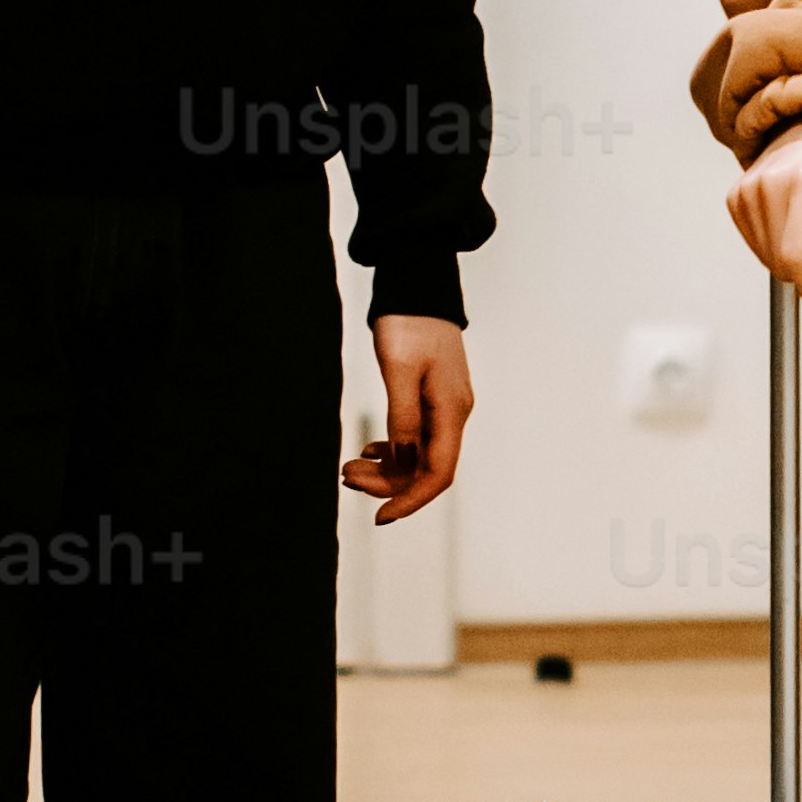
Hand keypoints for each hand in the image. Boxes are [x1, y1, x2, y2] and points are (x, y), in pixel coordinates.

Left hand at [347, 316, 473, 521]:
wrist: (418, 286)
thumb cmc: (409, 322)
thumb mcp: (399, 370)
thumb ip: (402, 418)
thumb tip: (402, 462)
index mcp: (451, 410)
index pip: (438, 473)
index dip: (410, 499)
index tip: (380, 515)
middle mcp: (454, 414)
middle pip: (426, 469)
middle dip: (388, 483)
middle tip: (347, 478)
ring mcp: (445, 407)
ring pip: (418, 455)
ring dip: (386, 468)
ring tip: (349, 466)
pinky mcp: (433, 398)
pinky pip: (416, 438)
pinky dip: (392, 450)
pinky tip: (369, 451)